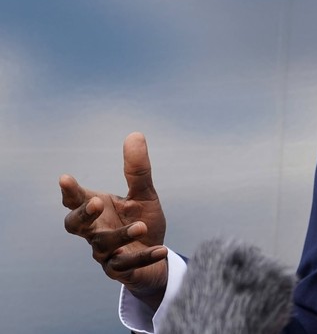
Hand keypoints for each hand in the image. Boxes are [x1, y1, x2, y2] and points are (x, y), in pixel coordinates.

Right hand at [60, 132, 168, 309]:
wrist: (156, 257)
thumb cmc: (142, 221)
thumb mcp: (144, 194)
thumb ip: (138, 170)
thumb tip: (135, 134)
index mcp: (97, 210)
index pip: (76, 199)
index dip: (69, 191)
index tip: (65, 178)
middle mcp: (94, 232)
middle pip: (74, 225)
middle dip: (82, 214)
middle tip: (97, 201)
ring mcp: (105, 253)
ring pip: (103, 245)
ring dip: (121, 235)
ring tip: (141, 226)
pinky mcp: (120, 270)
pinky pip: (128, 265)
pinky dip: (145, 257)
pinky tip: (162, 249)